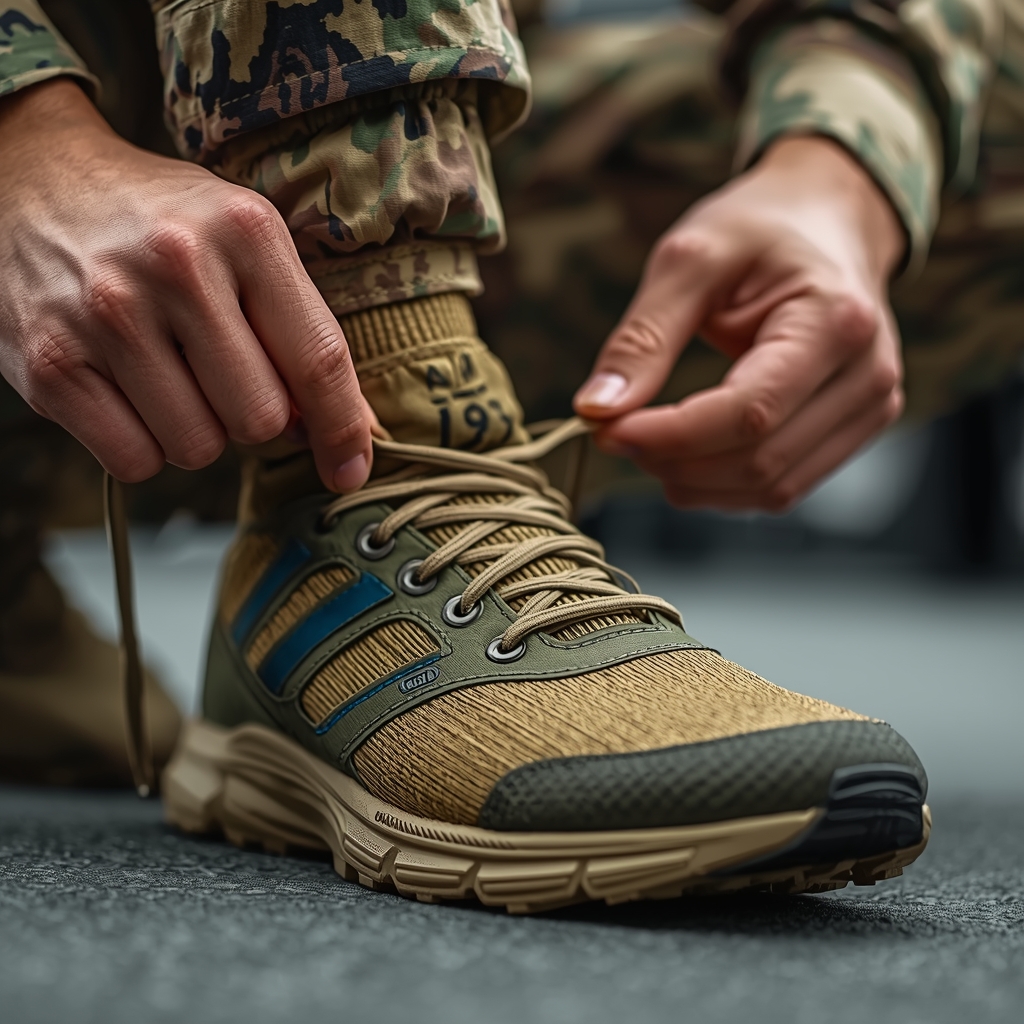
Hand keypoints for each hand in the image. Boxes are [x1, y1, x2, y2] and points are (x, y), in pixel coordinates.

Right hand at [0, 79, 371, 491]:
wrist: (31, 182)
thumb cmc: (161, 225)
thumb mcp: (245, 244)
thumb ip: (301, 329)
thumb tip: (347, 430)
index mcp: (245, 231)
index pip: (319, 360)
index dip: (343, 430)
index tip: (348, 470)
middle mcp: (177, 266)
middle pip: (260, 419)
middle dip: (252, 418)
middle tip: (219, 376)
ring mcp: (107, 314)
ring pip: (198, 448)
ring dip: (196, 432)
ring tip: (167, 374)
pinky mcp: (51, 363)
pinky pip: (135, 461)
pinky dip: (142, 446)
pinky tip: (128, 394)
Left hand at [573, 137, 904, 510]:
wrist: (827, 217)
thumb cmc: (760, 227)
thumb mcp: (690, 259)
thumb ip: (642, 337)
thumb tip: (596, 410)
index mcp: (836, 321)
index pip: (749, 412)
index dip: (671, 436)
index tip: (606, 429)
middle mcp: (868, 375)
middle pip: (758, 459)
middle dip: (672, 460)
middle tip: (614, 432)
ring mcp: (869, 408)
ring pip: (771, 487)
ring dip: (694, 481)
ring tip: (645, 441)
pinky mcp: (854, 430)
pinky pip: (783, 485)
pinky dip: (723, 484)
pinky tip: (686, 455)